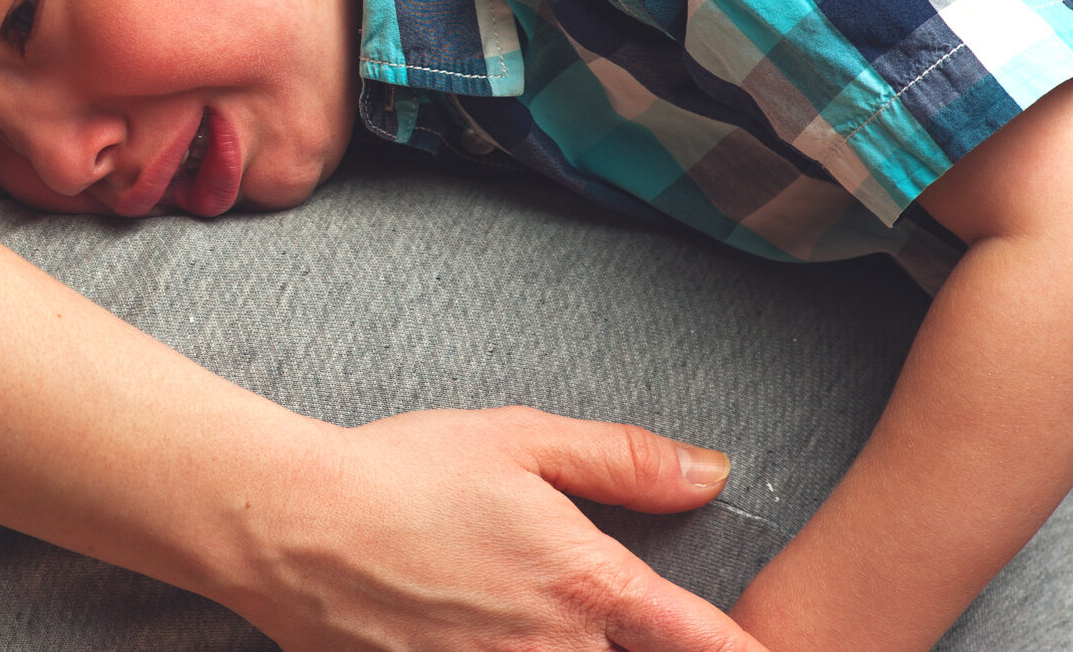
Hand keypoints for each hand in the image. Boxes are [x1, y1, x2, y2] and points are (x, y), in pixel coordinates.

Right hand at [233, 408, 765, 651]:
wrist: (293, 527)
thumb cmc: (402, 474)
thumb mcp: (518, 442)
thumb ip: (622, 461)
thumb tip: (710, 472)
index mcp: (589, 587)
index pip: (706, 643)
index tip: (779, 651)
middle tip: (652, 633)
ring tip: (556, 630)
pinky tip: (493, 642)